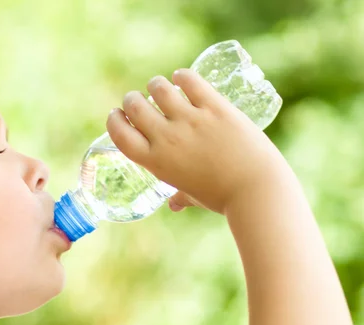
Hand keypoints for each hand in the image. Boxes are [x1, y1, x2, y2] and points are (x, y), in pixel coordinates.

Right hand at [106, 70, 293, 214]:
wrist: (255, 189)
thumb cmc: (222, 197)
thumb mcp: (193, 197)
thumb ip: (180, 197)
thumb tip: (175, 204)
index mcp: (156, 162)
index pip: (120, 134)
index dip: (114, 121)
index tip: (117, 116)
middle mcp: (167, 138)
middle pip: (135, 106)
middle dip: (132, 99)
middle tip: (138, 100)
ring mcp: (190, 120)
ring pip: (159, 88)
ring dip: (155, 84)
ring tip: (159, 86)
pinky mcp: (214, 107)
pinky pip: (190, 81)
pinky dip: (181, 76)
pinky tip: (182, 77)